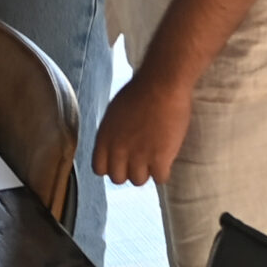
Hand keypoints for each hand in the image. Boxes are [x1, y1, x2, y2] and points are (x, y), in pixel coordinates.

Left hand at [93, 70, 193, 184]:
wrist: (161, 85)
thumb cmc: (140, 91)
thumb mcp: (114, 112)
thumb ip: (111, 133)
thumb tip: (114, 146)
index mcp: (104, 139)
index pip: (99, 169)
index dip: (111, 166)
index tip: (121, 161)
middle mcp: (118, 151)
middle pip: (118, 179)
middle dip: (128, 171)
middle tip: (140, 160)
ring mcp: (139, 156)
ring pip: (138, 181)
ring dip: (147, 172)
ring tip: (155, 158)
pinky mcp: (160, 159)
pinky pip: (160, 179)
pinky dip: (164, 171)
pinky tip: (167, 158)